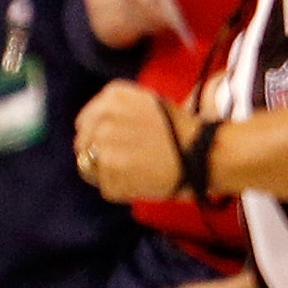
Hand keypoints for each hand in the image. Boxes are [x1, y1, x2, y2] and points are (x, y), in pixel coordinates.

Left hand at [73, 82, 190, 202]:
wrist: (204, 153)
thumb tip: (84, 127)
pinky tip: (144, 181)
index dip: (98, 136)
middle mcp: (103, 118)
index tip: (115, 144)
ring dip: (109, 173)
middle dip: (99, 155)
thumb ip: (116, 111)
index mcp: (113, 97)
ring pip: (90, 167)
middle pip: (83, 144)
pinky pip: (106, 186)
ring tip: (138, 170)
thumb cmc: (181, 131)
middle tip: (128, 161)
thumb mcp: (147, 104)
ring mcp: (104, 146)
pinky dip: (123, 189)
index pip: (85, 122)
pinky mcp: (110, 172)